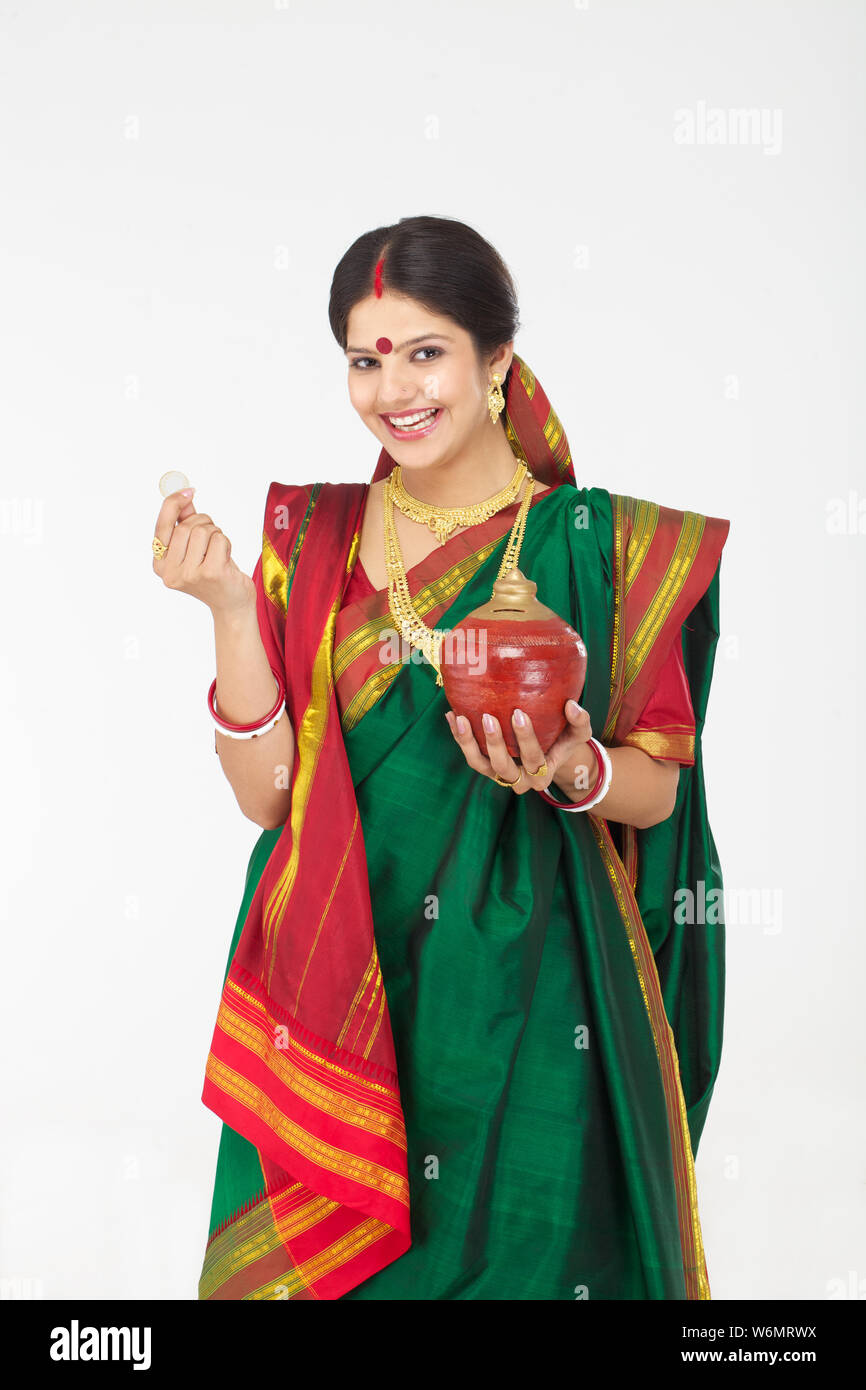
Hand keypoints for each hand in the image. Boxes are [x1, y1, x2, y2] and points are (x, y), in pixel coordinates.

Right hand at [152, 488, 255, 617]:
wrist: (231, 605)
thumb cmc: (213, 574)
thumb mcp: (195, 549)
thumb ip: (185, 523)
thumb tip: (183, 496)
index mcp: (160, 564)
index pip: (162, 526)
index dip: (173, 504)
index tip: (188, 491)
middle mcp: (170, 572)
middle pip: (186, 527)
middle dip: (204, 523)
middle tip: (213, 535)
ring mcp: (190, 574)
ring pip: (203, 531)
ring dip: (216, 534)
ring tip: (218, 551)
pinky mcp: (211, 573)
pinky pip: (219, 540)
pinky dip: (226, 543)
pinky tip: (226, 559)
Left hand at [445, 699, 593, 796]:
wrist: (550, 753)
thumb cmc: (563, 741)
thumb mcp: (578, 734)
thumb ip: (580, 722)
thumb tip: (572, 706)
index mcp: (542, 775)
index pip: (534, 759)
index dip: (525, 739)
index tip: (519, 714)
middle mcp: (519, 780)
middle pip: (503, 767)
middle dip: (494, 743)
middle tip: (488, 717)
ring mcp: (499, 774)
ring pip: (479, 765)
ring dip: (468, 743)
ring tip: (461, 718)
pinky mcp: (485, 766)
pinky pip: (469, 754)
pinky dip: (458, 736)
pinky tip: (452, 714)